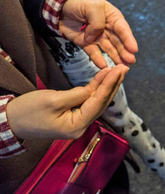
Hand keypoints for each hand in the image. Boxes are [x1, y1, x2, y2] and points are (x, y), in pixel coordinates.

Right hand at [5, 66, 127, 139]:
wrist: (9, 121)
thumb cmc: (28, 111)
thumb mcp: (53, 100)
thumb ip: (77, 95)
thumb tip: (93, 89)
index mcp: (76, 126)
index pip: (98, 103)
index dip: (109, 85)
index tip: (119, 69)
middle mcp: (80, 126)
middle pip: (102, 103)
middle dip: (113, 84)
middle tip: (124, 67)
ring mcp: (77, 122)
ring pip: (97, 102)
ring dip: (107, 86)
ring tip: (119, 70)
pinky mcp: (72, 116)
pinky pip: (88, 101)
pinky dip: (96, 89)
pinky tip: (104, 78)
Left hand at [60, 0, 137, 67]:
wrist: (62, 8)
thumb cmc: (81, 4)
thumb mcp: (92, 7)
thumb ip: (96, 22)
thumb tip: (94, 38)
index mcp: (113, 18)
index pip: (122, 29)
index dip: (129, 39)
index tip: (134, 50)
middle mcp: (108, 29)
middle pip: (118, 41)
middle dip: (125, 52)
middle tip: (130, 62)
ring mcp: (98, 37)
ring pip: (109, 49)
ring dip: (115, 58)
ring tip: (121, 67)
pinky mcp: (87, 43)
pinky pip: (94, 52)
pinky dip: (98, 59)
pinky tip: (103, 66)